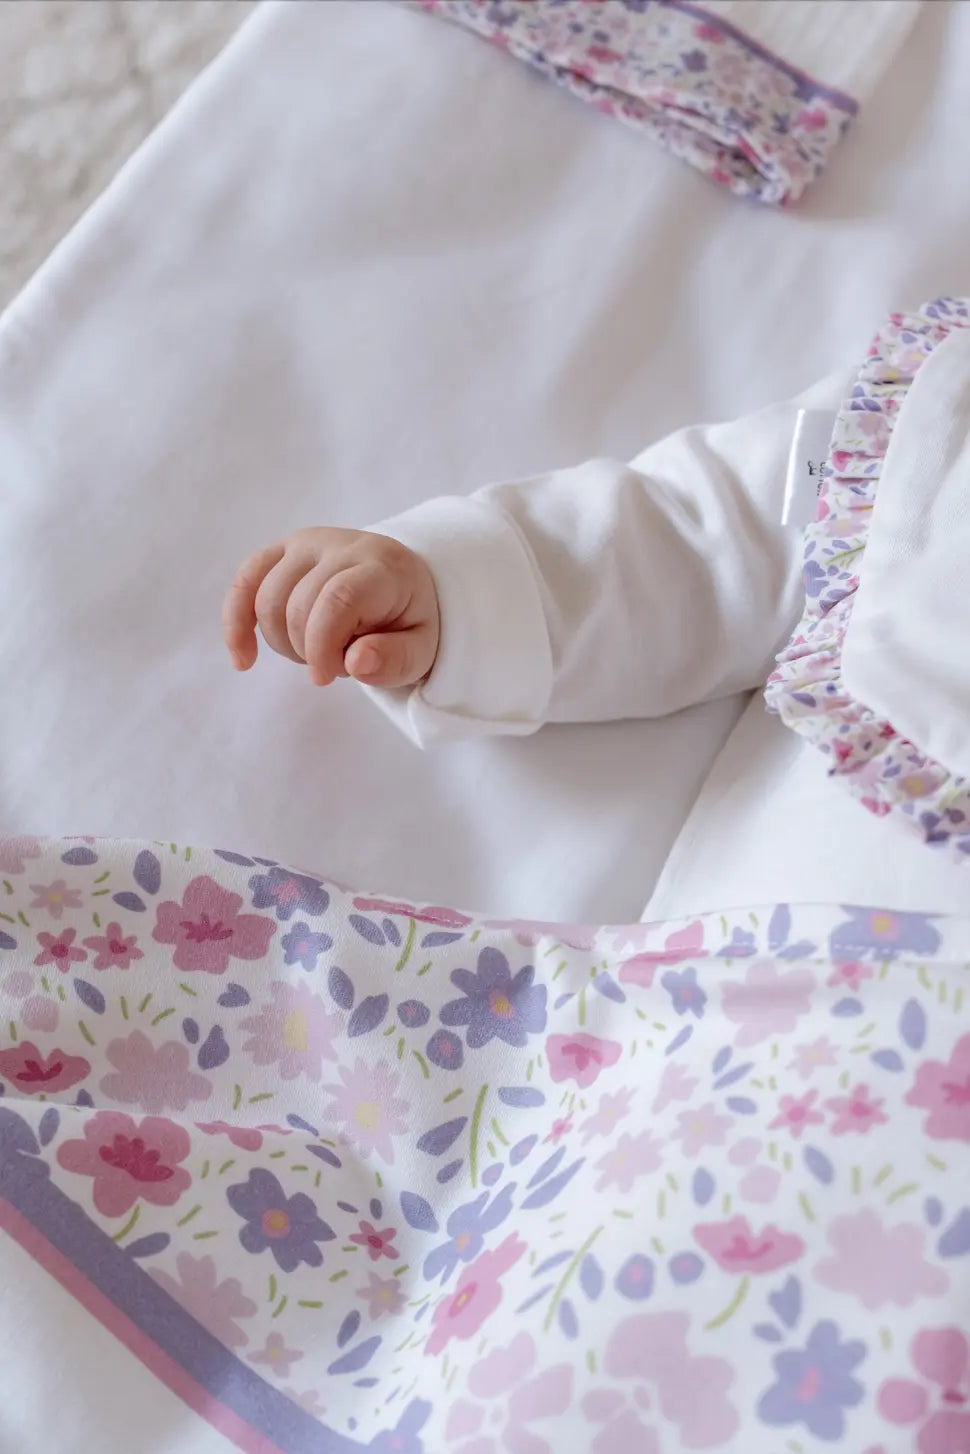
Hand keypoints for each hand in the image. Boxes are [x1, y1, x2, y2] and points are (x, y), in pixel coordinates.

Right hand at [223, 527, 439, 688]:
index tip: (324, 678)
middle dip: (307, 651)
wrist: (401, 583)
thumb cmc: (408, 621)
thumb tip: (357, 662)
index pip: (337, 600)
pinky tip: (243, 660)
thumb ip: (395, 660)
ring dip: (281, 642)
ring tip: (313, 652)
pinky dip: (236, 621)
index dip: (321, 645)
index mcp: (382, 568)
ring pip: (266, 599)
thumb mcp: (421, 650)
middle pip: (296, 605)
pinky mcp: (282, 551)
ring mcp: (306, 543)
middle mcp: (340, 545)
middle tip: (335, 665)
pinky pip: (245, 581)